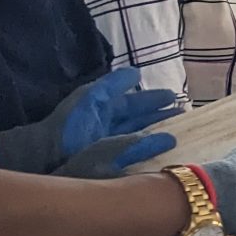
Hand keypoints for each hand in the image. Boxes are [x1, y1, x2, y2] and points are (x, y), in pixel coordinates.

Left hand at [0, 68, 180, 174]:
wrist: (51, 154)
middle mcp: (112, 127)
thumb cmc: (70, 123)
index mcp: (105, 109)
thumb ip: (114, 84)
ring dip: (160, 131)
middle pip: (140, 119)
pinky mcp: (115, 162)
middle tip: (184, 113)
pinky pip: (138, 152)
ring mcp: (114, 145)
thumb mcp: (93, 96)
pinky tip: (167, 145)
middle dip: (161, 115)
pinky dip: (152, 148)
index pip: (133, 103)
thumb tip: (137, 72)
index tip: (174, 97)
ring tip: (181, 128)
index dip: (152, 99)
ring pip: (142, 136)